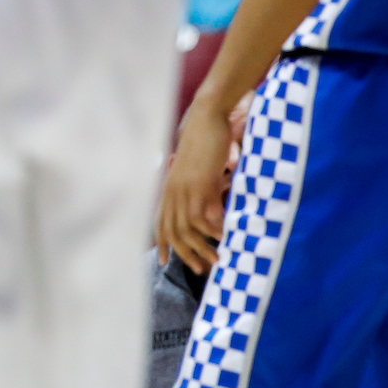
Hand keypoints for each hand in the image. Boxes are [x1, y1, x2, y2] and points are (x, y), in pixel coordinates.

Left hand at [156, 102, 231, 273]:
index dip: (162, 244)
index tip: (165, 262)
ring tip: (218, 258)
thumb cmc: (205, 140)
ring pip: (189, 229)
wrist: (206, 118)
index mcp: (170, 188)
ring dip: (203, 247)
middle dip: (186, 254)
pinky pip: (205, 216)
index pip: (161, 223)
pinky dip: (214, 230)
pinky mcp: (201, 185)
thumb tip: (211, 208)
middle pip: (175, 232)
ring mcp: (187, 189)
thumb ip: (201, 189)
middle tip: (202, 268)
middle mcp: (174, 192)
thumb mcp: (199, 169)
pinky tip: (225, 237)